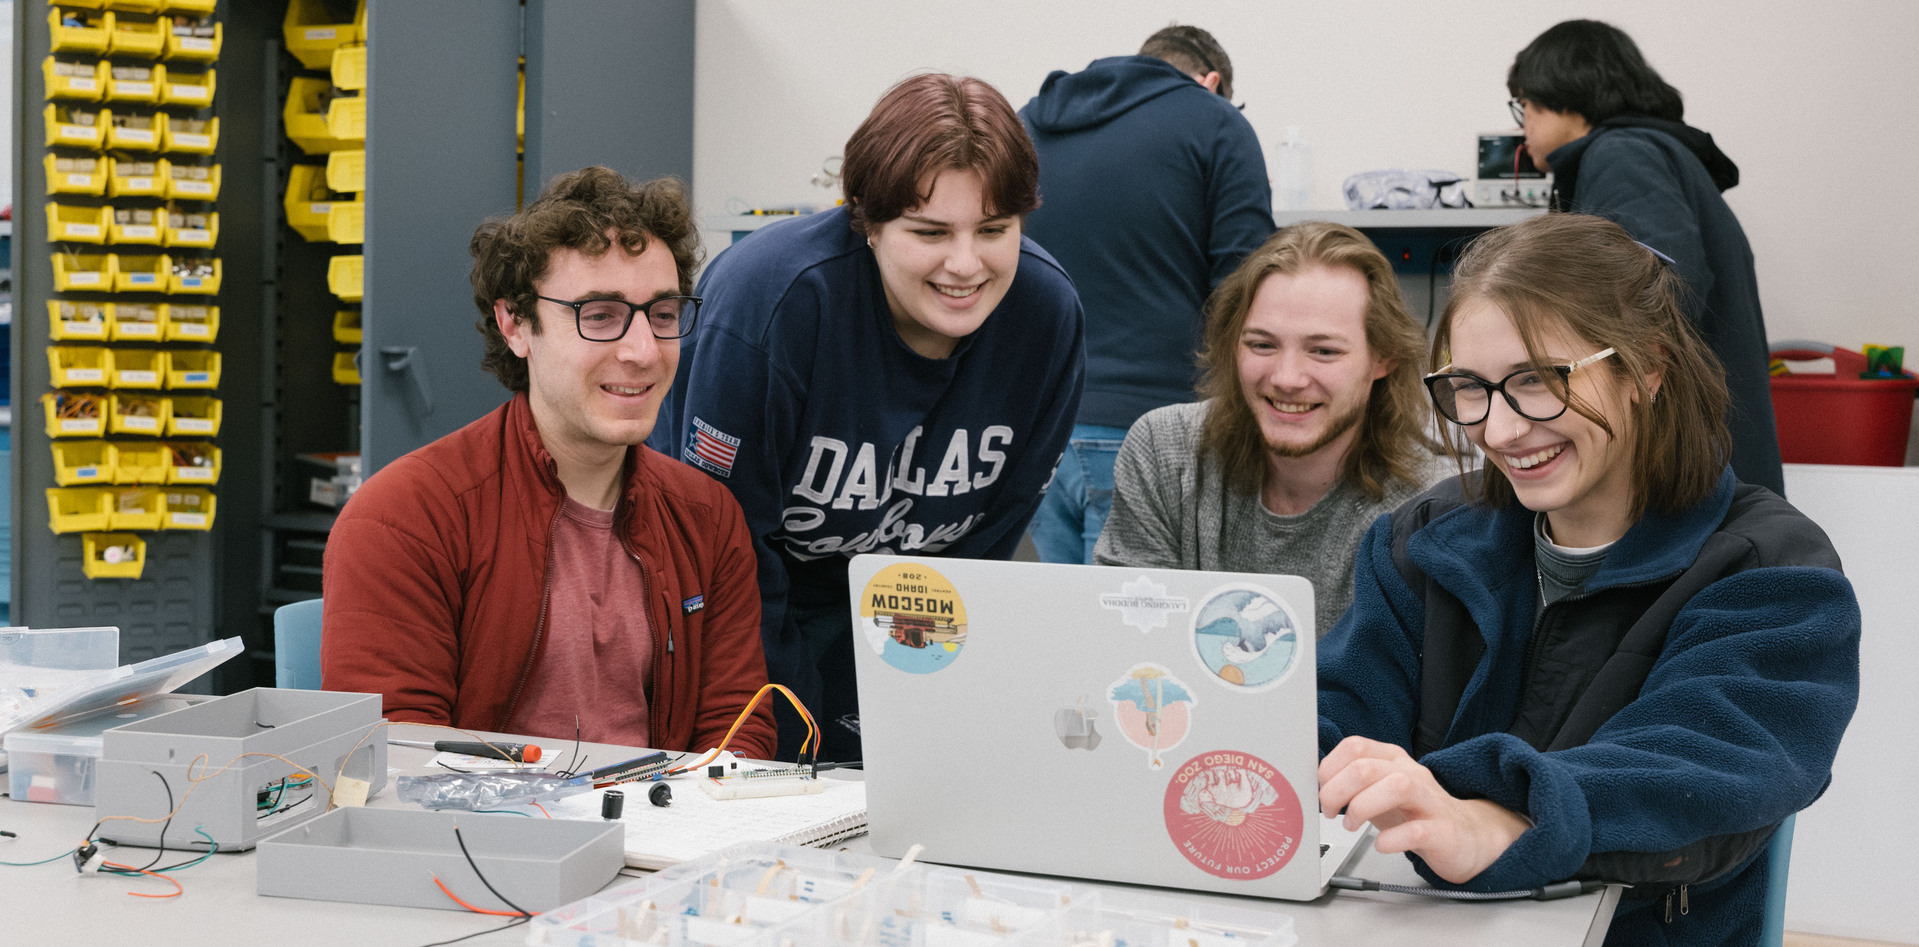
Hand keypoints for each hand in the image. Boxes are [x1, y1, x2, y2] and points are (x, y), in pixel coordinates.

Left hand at [1318, 736, 1531, 883]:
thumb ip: (1350, 782)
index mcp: (1393, 760)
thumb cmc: (1414, 813)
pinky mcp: (1442, 832)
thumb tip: (1314, 784)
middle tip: (1332, 812)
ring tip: (1351, 824)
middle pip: (1366, 767)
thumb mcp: (1378, 791)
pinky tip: (1381, 844)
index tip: (1322, 792)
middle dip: (1336, 791)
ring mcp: (1430, 802)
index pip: (1354, 747)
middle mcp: (1411, 774)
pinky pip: (1417, 831)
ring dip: (1362, 807)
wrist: (1466, 837)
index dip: (1329, 769)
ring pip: (1396, 786)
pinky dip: (1391, 840)